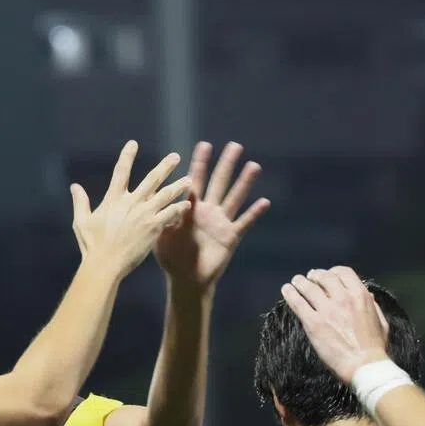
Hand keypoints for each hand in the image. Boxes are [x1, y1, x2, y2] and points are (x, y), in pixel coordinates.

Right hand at [70, 140, 192, 278]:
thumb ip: (80, 202)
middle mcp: (131, 202)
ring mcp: (144, 214)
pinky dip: (179, 208)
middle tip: (175, 157)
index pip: (121, 171)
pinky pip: (170, 214)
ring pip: (166, 195)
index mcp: (113, 199)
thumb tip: (74, 186)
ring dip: (178, 186)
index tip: (133, 144)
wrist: (105, 264)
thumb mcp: (81, 221)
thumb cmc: (92, 245)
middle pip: (152, 179)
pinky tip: (187, 204)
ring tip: (189, 179)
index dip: (127, 156)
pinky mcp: (153, 227)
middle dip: (165, 167)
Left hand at [155, 142, 269, 288]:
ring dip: (244, 182)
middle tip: (234, 145)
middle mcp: (208, 211)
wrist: (186, 280)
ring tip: (254, 165)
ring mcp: (221, 223)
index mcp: (190, 208)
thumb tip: (160, 198)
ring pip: (234, 198)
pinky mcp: (230, 237)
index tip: (204, 145)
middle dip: (226, 164)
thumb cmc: (171, 258)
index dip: (200, 163)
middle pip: (219, 182)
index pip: (196, 180)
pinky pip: (244, 223)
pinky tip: (265, 202)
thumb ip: (165, 216)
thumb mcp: (163, 234)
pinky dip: (254, 213)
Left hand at [281, 266, 389, 383]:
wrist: (364, 365)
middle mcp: (343, 298)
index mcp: (360, 296)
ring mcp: (327, 310)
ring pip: (309, 288)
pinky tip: (286, 290)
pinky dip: (290, 294)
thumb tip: (368, 296)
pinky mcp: (313, 323)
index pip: (343, 272)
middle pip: (324, 277)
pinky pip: (298, 303)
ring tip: (295, 281)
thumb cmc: (374, 347)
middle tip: (309, 277)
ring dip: (300, 282)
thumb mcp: (381, 322)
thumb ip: (373, 306)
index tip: (327, 275)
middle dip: (315, 275)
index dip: (333, 271)